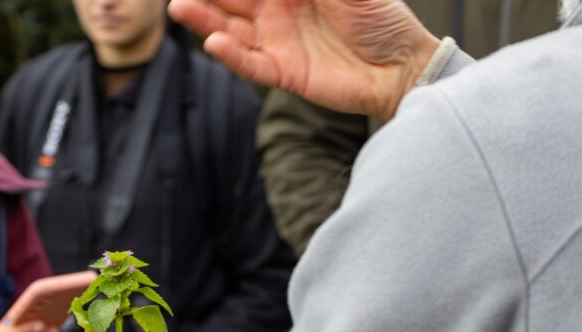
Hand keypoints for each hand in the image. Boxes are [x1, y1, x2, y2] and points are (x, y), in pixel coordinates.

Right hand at [168, 0, 439, 119]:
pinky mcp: (283, 74)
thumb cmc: (384, 18)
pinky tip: (214, 43)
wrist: (401, 67)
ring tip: (180, 7)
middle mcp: (278, 12)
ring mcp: (277, 43)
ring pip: (232, 30)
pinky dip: (232, 55)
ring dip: (205, 19)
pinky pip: (251, 65)